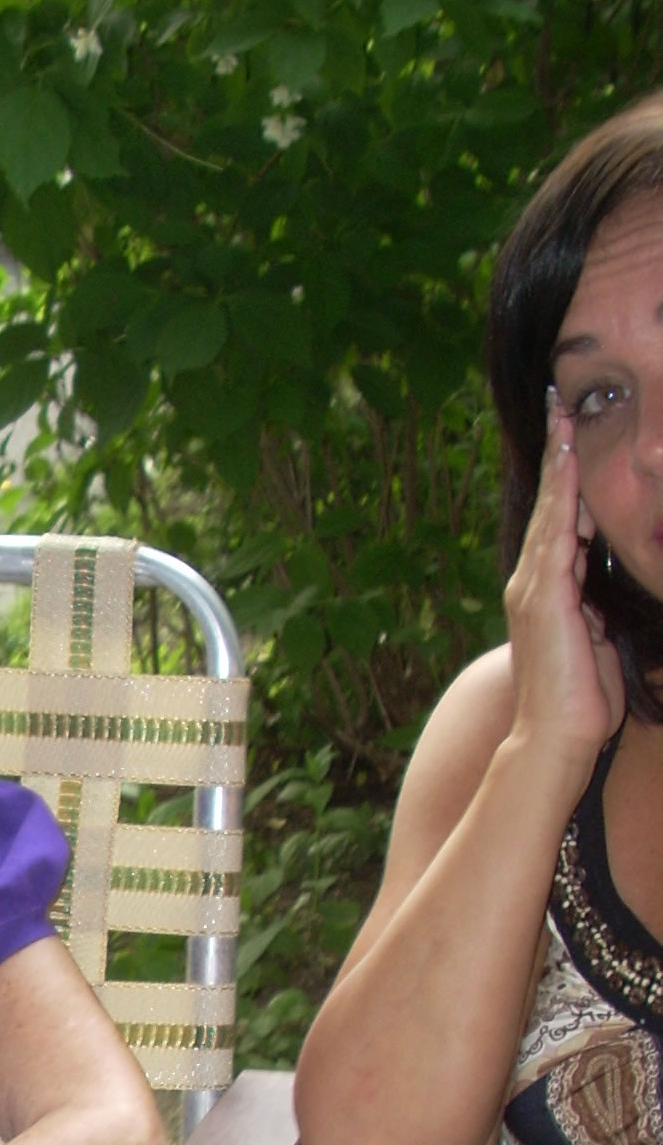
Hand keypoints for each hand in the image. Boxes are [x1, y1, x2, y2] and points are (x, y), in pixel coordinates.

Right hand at [504, 389, 624, 773]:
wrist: (555, 739)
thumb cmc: (581, 701)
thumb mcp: (598, 640)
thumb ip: (599, 606)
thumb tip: (612, 582)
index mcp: (547, 593)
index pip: (561, 524)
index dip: (567, 479)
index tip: (572, 437)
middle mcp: (532, 584)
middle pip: (549, 506)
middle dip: (556, 454)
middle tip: (559, 404)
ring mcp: (534, 589)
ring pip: (551, 511)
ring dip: (559, 462)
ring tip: (563, 418)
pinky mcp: (545, 597)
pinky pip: (556, 534)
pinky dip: (562, 496)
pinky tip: (569, 464)